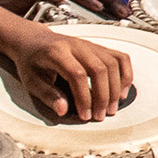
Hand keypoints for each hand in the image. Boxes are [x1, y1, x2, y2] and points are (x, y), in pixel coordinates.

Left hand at [6, 28, 136, 121]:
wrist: (33, 41)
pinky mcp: (99, 48)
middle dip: (103, 96)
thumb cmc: (31, 61)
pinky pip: (120, 58)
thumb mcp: (31, 80)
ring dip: (116, 88)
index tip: (85, 115)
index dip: (84, 97)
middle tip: (100, 115)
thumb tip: (63, 110)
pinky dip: (126, 74)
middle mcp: (76, 45)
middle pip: (100, 69)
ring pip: (113, 64)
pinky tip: (123, 91)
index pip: (78, 75)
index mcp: (57, 52)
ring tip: (112, 108)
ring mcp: (90, 45)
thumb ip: (48, 95)